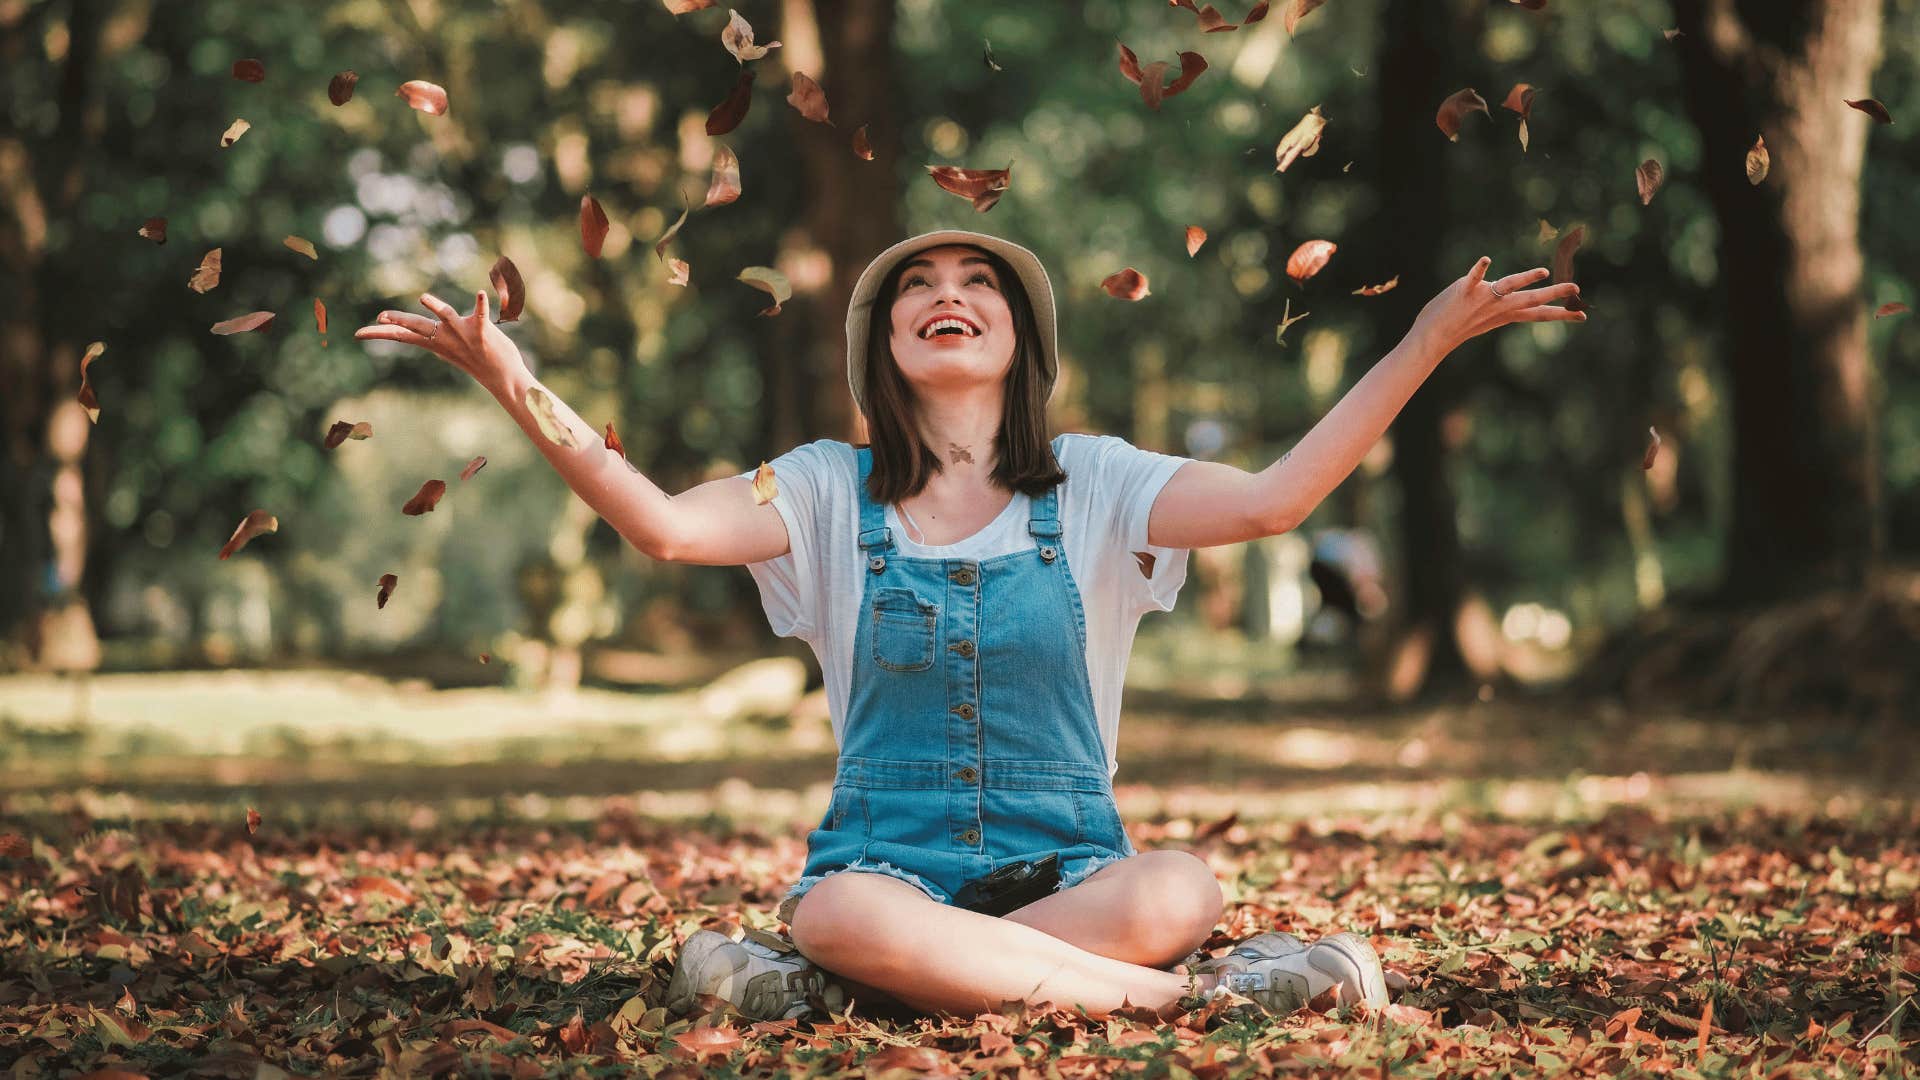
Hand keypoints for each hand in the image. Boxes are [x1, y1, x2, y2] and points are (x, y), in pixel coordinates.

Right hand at [353, 289, 527, 393]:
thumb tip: (422, 331)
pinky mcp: (482, 333)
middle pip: (417, 327)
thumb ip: (436, 337)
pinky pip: (480, 316)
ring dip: (437, 307)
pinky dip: (480, 305)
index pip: (403, 336)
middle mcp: (446, 339)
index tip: (359, 333)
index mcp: (436, 343)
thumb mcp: (451, 349)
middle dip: (398, 321)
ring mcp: (463, 336)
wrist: (504, 378)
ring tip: (424, 298)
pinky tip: (480, 293)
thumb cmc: (479, 360)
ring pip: (446, 317)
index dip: (381, 333)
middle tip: (380, 317)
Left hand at [1411, 256, 1585, 354]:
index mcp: (1506, 314)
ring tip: (1543, 272)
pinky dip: (1480, 269)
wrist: (1433, 337)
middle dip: (1555, 293)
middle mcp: (1498, 307)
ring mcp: (1483, 299)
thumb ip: (1501, 304)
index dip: (1561, 314)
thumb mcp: (1486, 317)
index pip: (1538, 313)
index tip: (1583, 315)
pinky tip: (1486, 260)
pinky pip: (1474, 277)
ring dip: (1526, 278)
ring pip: (1509, 285)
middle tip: (1576, 288)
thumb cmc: (1458, 326)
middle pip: (1531, 299)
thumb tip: (1510, 291)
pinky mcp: (1465, 291)